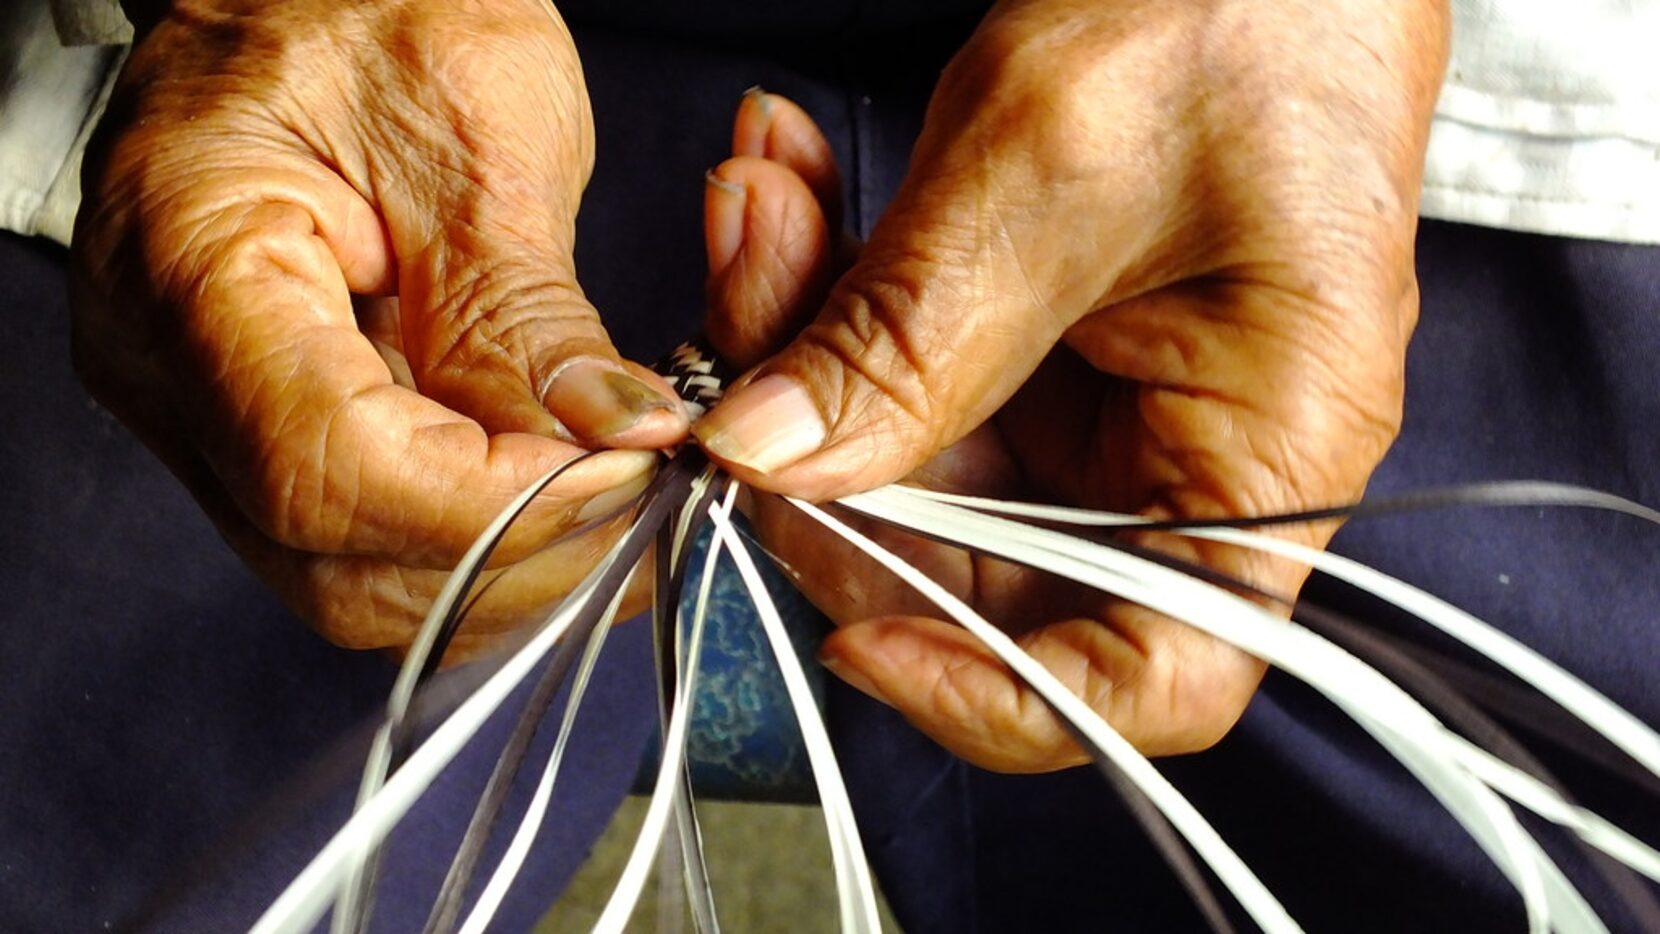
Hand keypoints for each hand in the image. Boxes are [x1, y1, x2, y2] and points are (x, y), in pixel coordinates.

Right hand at [71, 0, 686, 653]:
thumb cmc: (364, 9)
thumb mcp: (474, 122)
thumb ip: (525, 305)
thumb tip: (614, 440)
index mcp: (192, 260)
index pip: (325, 463)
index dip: (491, 500)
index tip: (626, 468)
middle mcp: (171, 374)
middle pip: (337, 558)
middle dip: (519, 549)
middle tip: (649, 490)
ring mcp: (209, 421)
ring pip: (359, 582)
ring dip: (514, 562)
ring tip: (624, 489)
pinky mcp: (269, 440)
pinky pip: (372, 547)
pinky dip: (487, 542)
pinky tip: (570, 490)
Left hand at [697, 0, 1448, 768]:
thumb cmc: (1232, 14)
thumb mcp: (1049, 176)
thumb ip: (908, 341)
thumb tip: (765, 465)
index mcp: (1267, 460)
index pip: (1148, 676)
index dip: (993, 690)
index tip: (852, 630)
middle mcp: (1185, 463)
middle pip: (976, 567)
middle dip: (827, 466)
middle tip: (738, 343)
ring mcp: (1100, 411)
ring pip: (905, 464)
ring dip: (799, 346)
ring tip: (758, 203)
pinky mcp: (1032, 350)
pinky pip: (899, 371)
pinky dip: (824, 291)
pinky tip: (786, 190)